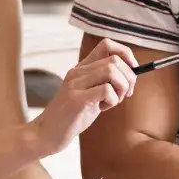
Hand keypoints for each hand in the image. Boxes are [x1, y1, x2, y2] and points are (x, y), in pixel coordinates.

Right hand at [31, 39, 137, 154]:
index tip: (132, 71)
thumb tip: (132, 75)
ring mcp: (75, 84)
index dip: (126, 54)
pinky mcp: (76, 99)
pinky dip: (112, 100)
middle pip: (114, 60)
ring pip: (111, 71)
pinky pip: (106, 90)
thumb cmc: (72, 115)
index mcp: (81, 68)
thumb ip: (104, 82)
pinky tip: (103, 108)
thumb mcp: (89, 93)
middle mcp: (78, 72)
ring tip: (113, 101)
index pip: (107, 44)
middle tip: (126, 94)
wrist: (47, 133)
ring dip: (121, 88)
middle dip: (129, 77)